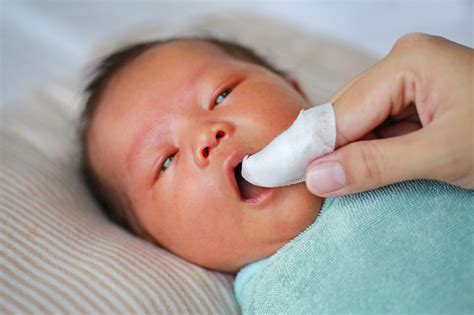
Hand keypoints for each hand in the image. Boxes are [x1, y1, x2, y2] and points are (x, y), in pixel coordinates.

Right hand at [305, 33, 472, 196]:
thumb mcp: (444, 155)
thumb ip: (376, 165)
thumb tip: (316, 176)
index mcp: (408, 62)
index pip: (341, 111)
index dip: (313, 148)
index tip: (286, 178)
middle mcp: (403, 63)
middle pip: (346, 113)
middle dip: (334, 151)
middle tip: (317, 188)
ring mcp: (410, 80)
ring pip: (360, 122)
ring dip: (355, 154)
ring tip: (348, 183)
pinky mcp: (417, 99)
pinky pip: (379, 126)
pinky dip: (374, 152)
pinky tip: (377, 170)